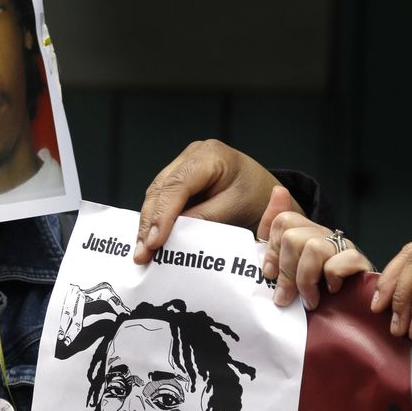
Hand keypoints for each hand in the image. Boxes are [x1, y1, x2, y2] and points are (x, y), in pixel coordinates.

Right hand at [135, 139, 299, 264]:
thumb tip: (171, 236)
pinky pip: (161, 201)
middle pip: (159, 190)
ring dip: (148, 226)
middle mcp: (191, 156)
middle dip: (149, 224)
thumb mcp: (235, 209)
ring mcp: (182, 166)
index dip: (162, 215)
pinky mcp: (179, 182)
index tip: (154, 242)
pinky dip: (155, 223)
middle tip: (142, 255)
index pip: (177, 185)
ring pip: (155, 196)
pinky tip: (149, 243)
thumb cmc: (259, 199)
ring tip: (143, 254)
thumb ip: (203, 220)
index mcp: (209, 156)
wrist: (269, 196)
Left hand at [258, 187, 372, 308]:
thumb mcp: (288, 268)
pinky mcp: (360, 262)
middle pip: (293, 237)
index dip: (272, 250)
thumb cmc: (315, 291)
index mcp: (306, 234)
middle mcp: (324, 235)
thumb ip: (275, 237)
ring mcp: (343, 246)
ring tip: (309, 300)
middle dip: (286, 272)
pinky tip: (331, 290)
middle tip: (287, 297)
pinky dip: (333, 277)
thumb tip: (278, 190)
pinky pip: (342, 260)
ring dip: (306, 280)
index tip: (270, 275)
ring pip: (314, 248)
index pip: (282, 221)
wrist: (348, 310)